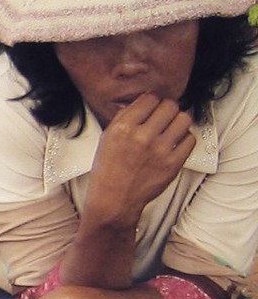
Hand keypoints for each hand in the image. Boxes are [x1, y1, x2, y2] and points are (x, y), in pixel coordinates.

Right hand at [86, 95, 193, 225]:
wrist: (114, 200)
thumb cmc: (108, 169)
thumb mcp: (107, 138)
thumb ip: (125, 118)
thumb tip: (144, 101)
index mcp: (122, 128)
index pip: (149, 98)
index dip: (152, 102)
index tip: (151, 109)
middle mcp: (142, 136)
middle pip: (169, 105)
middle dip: (167, 110)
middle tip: (163, 118)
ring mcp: (160, 150)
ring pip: (183, 119)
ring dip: (178, 121)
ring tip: (171, 129)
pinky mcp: (173, 163)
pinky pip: (190, 139)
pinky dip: (184, 139)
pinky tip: (174, 144)